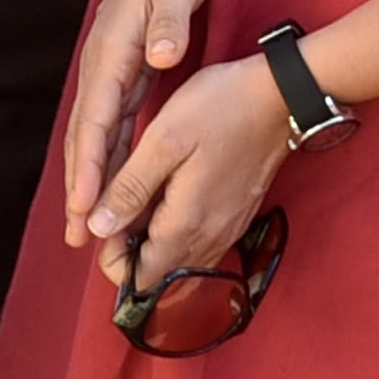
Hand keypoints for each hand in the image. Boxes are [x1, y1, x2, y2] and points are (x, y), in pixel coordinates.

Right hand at [57, 0, 215, 241]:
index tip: (85, 204)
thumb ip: (170, 20)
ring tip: (84, 228)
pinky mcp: (123, 77)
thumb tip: (163, 56)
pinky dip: (105, 164)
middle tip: (77, 237)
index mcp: (113, 53)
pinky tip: (108, 191)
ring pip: (95, 139)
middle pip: (86, 138)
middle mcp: (103, 70)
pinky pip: (110, 130)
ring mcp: (111, 75)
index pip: (97, 118)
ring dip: (89, 184)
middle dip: (80, 189)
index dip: (90, 164)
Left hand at [86, 51, 297, 289]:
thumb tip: (98, 228)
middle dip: (128, 250)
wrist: (280, 97)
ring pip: (178, 261)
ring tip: (141, 193)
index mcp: (186, 225)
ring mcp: (226, 231)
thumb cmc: (219, 110)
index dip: (111, 256)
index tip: (103, 217)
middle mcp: (209, 239)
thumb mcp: (163, 142)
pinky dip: (174, 231)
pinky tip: (167, 192)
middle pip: (157, 276)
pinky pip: (198, 244)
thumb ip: (130, 189)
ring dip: (150, 241)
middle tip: (119, 201)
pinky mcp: (235, 218)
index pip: (139, 281)